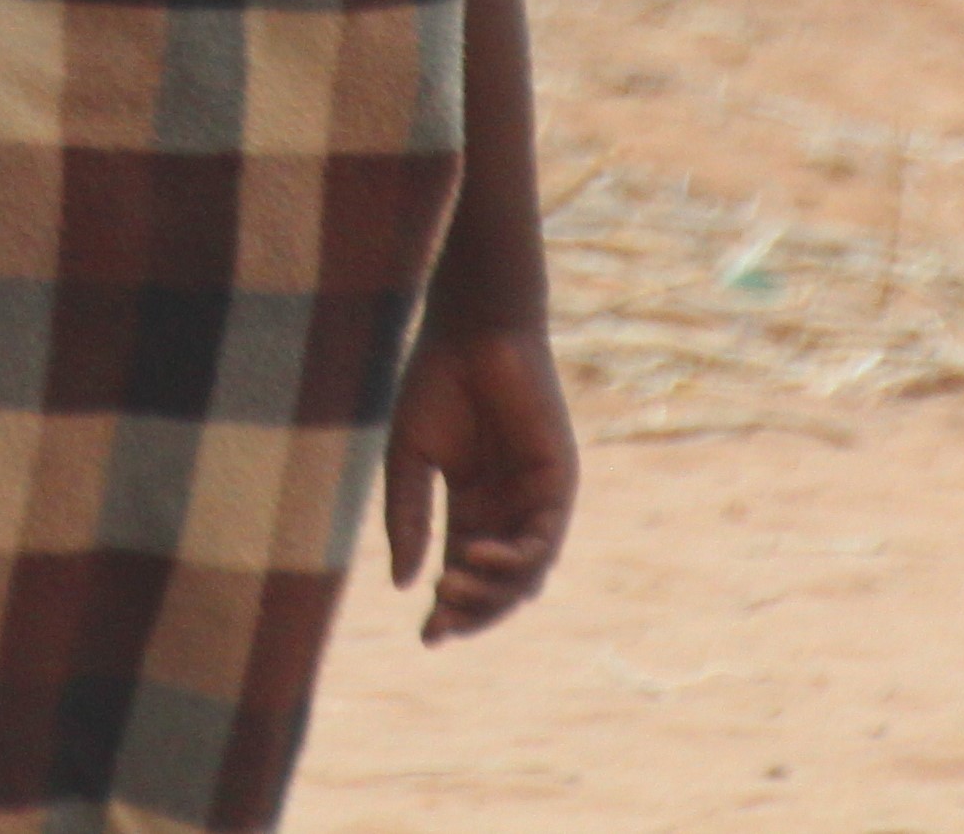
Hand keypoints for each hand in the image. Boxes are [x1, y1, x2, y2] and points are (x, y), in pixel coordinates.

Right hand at [385, 320, 577, 645]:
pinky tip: (479, 554)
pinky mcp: (559, 482)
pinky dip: (516, 558)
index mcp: (472, 503)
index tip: (426, 637)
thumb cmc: (436, 382)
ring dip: (491, 591)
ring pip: (525, 573)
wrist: (472, 328)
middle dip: (472, 611)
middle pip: (499, 585)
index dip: (449, 609)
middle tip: (440, 621)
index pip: (464, 572)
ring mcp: (536, 497)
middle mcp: (508, 508)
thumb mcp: (409, 458)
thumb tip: (404, 584)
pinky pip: (544, 539)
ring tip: (452, 586)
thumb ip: (408, 518)